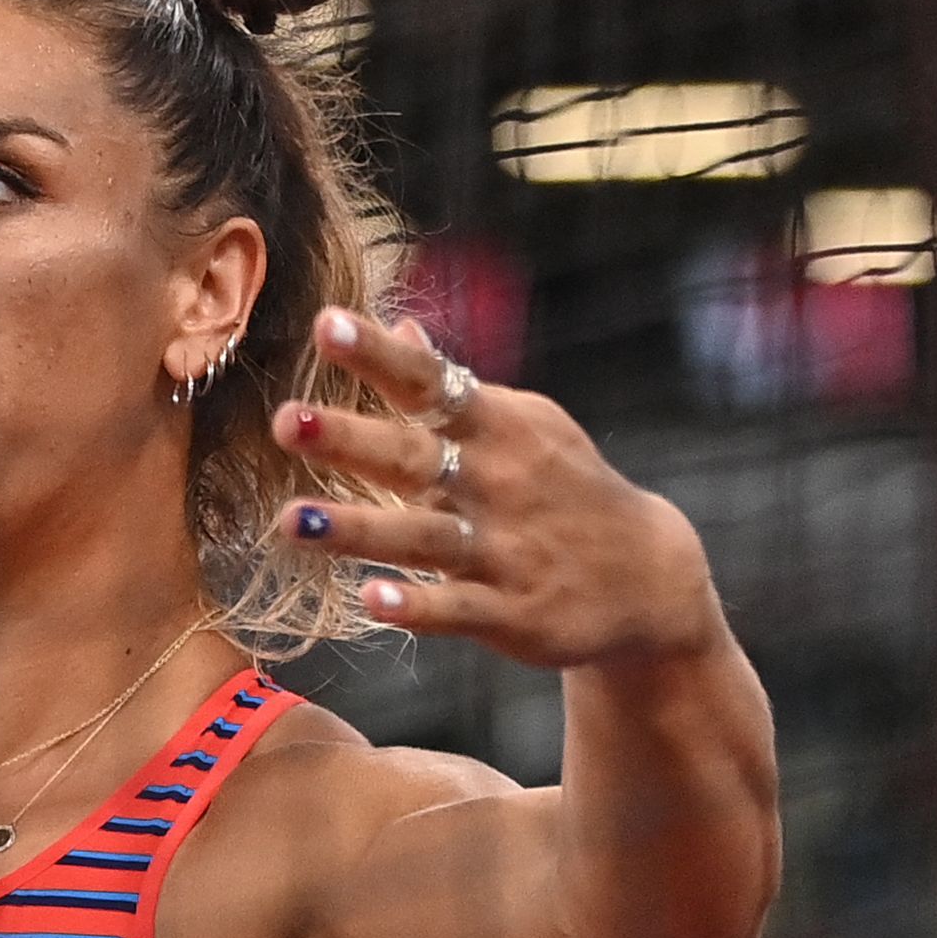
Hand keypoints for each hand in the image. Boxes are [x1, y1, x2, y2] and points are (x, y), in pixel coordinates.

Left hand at [274, 308, 722, 671]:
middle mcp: (494, 483)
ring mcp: (502, 550)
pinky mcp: (510, 612)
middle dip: (348, 438)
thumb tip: (397, 325)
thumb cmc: (564, 487)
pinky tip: (371, 599)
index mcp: (495, 428)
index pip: (427, 382)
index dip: (377, 355)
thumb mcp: (521, 426)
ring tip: (289, 520)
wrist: (651, 577)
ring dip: (356, 529)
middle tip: (285, 418)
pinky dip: (417, 605)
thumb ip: (450, 386)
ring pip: (420, 537)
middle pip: (411, 457)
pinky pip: (455, 609)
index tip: (326, 324)